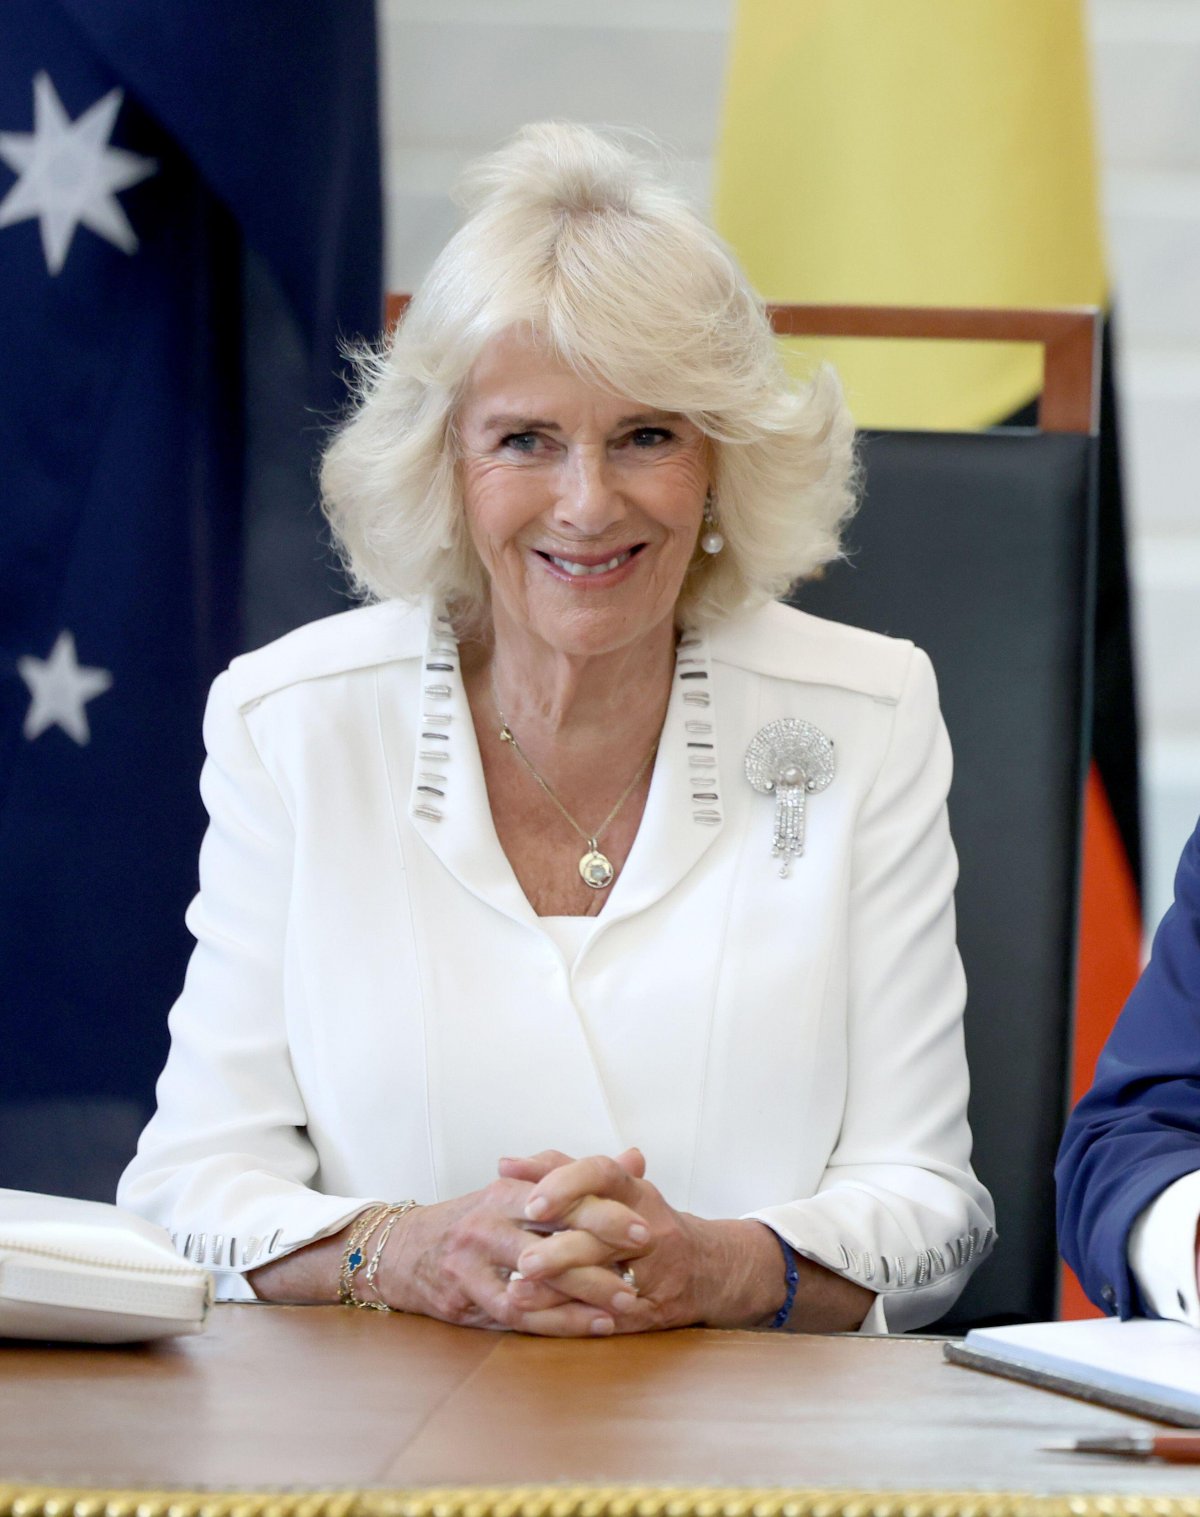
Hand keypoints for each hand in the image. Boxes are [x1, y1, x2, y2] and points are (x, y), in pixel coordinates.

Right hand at [375, 1176, 632, 1336]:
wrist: (403, 1252)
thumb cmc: (476, 1221)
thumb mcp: (521, 1191)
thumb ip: (578, 1180)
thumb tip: (635, 1159)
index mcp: (506, 1190)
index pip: (561, 1196)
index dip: (604, 1213)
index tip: (644, 1228)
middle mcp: (488, 1221)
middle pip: (551, 1235)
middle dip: (602, 1253)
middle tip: (643, 1268)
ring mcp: (472, 1261)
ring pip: (537, 1279)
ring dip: (585, 1293)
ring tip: (627, 1302)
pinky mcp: (463, 1298)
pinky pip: (518, 1313)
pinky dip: (559, 1322)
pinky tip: (593, 1325)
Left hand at [495, 1148, 784, 1331]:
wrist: (707, 1268)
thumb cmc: (643, 1220)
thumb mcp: (611, 1190)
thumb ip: (558, 1174)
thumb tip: (505, 1164)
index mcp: (635, 1190)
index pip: (602, 1173)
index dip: (565, 1183)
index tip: (530, 1201)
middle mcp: (647, 1225)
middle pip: (603, 1232)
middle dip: (559, 1247)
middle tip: (521, 1257)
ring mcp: (653, 1269)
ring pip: (605, 1276)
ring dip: (558, 1285)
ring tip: (517, 1290)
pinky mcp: (647, 1308)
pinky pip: (606, 1312)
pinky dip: (569, 1316)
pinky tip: (538, 1316)